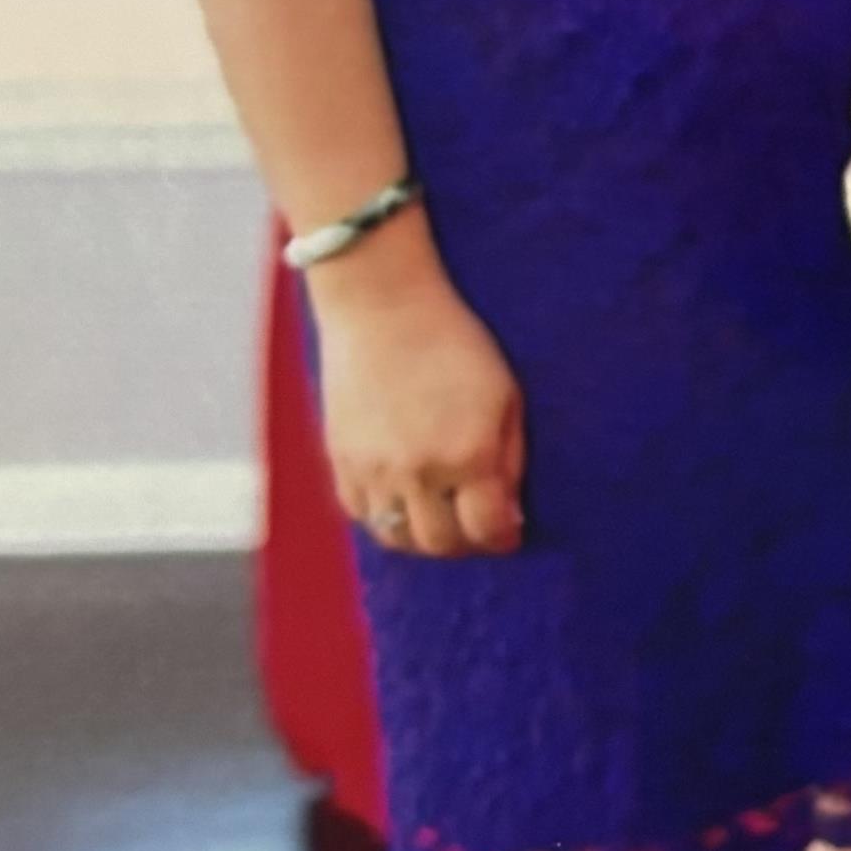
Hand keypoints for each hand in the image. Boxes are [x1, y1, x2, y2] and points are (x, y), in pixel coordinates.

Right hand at [309, 234, 526, 557]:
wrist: (383, 306)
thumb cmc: (455, 343)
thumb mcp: (505, 396)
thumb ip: (510, 461)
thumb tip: (509, 516)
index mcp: (467, 454)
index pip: (488, 530)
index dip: (503, 538)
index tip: (508, 531)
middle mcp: (418, 471)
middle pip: (441, 544)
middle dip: (466, 543)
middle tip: (475, 526)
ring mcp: (373, 469)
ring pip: (397, 538)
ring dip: (423, 537)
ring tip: (440, 518)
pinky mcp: (340, 460)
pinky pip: (361, 515)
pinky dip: (385, 519)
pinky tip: (403, 501)